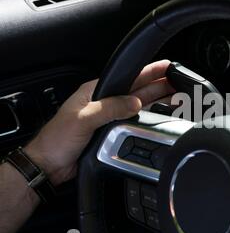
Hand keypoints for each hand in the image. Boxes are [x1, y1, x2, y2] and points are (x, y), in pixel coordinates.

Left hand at [24, 60, 173, 186]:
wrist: (49, 165)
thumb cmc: (56, 140)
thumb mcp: (83, 119)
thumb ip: (110, 109)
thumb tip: (134, 103)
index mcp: (95, 92)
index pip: (127, 77)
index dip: (148, 71)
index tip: (165, 67)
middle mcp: (104, 102)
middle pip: (137, 90)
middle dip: (158, 85)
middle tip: (178, 82)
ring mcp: (109, 117)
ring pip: (139, 106)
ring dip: (157, 101)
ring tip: (176, 97)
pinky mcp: (112, 132)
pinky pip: (135, 122)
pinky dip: (149, 118)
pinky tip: (160, 116)